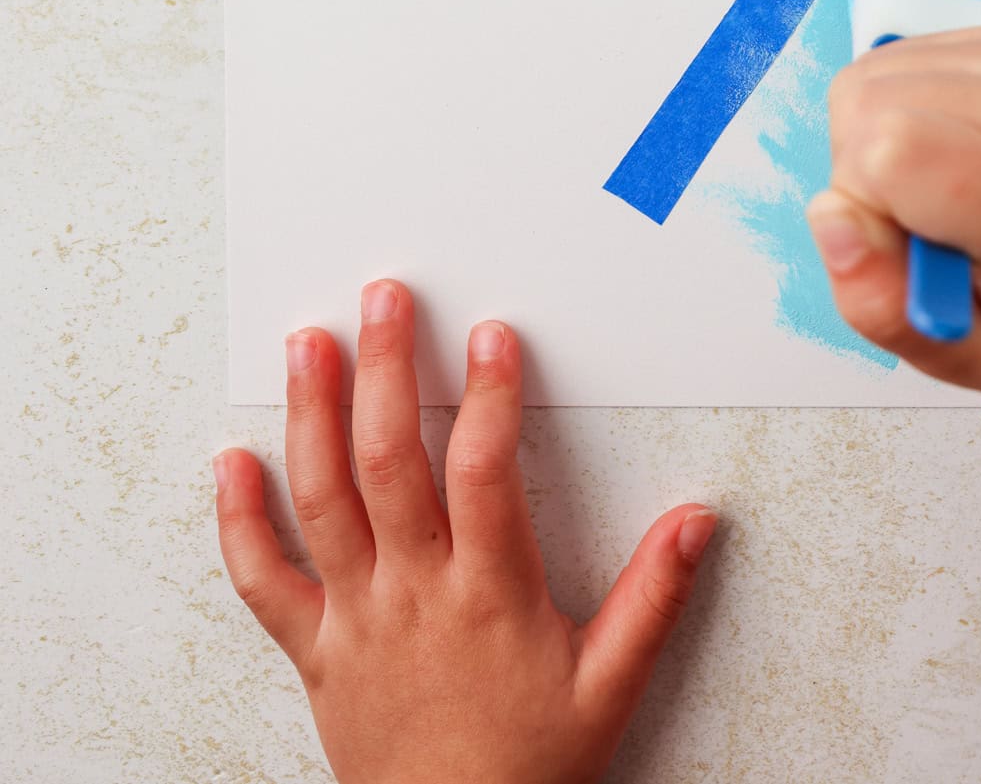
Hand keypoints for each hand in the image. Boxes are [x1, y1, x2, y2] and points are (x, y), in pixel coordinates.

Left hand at [214, 282, 715, 783]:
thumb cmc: (529, 769)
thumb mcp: (610, 686)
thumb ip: (652, 597)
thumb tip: (696, 521)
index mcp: (488, 594)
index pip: (485, 471)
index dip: (489, 396)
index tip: (493, 336)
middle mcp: (413, 592)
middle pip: (389, 460)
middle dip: (385, 368)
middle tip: (382, 298)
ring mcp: (356, 617)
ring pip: (322, 499)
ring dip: (311, 414)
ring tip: (308, 344)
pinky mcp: (315, 650)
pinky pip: (264, 581)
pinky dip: (239, 520)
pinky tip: (229, 461)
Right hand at [806, 29, 980, 399]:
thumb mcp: (969, 359)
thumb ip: (883, 306)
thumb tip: (829, 217)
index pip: (895, 149)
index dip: (865, 206)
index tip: (906, 252)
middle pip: (869, 107)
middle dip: (860, 176)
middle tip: (915, 226)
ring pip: (869, 78)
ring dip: (870, 141)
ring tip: (930, 192)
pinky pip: (893, 60)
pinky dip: (891, 108)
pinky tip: (939, 150)